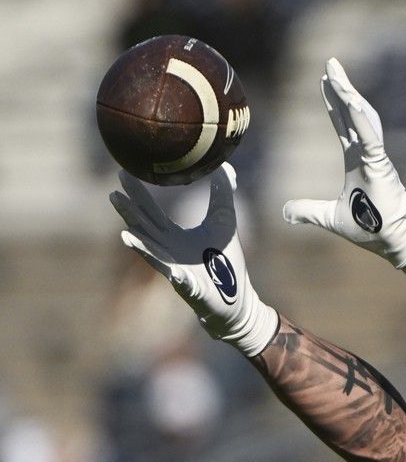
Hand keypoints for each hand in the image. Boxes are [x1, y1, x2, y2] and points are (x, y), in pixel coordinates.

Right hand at [109, 163, 277, 355]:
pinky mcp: (192, 288)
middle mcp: (169, 251)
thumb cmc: (226, 259)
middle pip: (144, 229)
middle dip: (130, 213)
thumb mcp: (224, 219)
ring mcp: (177, 270)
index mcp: (174, 235)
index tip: (124, 172)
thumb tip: (224, 165)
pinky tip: (174, 273)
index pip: (150, 211)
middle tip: (114, 194)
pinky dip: (177, 276)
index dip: (137, 193)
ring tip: (125, 235)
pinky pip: (183, 282)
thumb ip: (222, 193)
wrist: (236, 295)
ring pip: (154, 256)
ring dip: (140, 246)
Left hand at [282, 57, 405, 289]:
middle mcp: (366, 154)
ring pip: (361, 117)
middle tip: (331, 64)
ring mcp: (375, 157)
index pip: (342, 125)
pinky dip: (360, 118)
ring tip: (336, 73)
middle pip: (351, 113)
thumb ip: (308, 210)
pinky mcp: (381, 164)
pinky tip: (350, 99)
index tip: (325, 83)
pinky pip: (370, 136)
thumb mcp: (328, 217)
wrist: (392, 241)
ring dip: (348, 94)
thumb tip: (285, 212)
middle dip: (341, 88)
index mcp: (356, 161)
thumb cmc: (370, 228)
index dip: (334, 104)